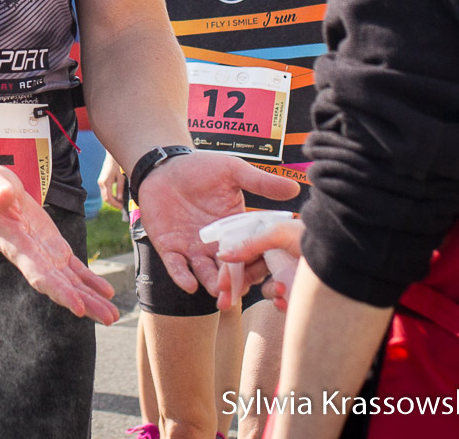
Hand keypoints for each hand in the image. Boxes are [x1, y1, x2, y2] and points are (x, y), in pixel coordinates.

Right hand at [0, 163, 119, 323]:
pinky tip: (107, 292)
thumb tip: (4, 197)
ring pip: (70, 282)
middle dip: (84, 303)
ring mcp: (45, 256)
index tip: (78, 307)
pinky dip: (91, 281)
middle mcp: (31, 258)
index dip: (59, 291)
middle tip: (108, 318)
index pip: (39, 274)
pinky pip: (75, 269)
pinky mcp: (55, 248)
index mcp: (16, 246)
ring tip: (112, 314)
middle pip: (60, 286)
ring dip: (91, 298)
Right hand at [96, 152, 126, 210]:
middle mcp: (101, 183)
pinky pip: (105, 192)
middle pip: (105, 198)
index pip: (109, 197)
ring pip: (104, 196)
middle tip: (121, 207)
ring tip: (120, 203)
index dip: (115, 204)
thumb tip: (120, 199)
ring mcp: (100, 183)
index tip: (121, 207)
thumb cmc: (117, 166)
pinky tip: (116, 198)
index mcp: (105, 182)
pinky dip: (110, 196)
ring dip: (111, 201)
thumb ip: (120, 188)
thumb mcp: (121, 177)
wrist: (111, 158)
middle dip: (113, 204)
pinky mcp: (101, 182)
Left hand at [134, 154, 299, 294]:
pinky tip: (190, 284)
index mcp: (237, 229)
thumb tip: (295, 189)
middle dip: (236, 283)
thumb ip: (260, 183)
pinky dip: (182, 276)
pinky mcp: (170, 248)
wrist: (162, 166)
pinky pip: (176, 267)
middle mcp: (218, 245)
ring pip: (206, 273)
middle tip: (242, 292)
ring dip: (213, 285)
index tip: (270, 274)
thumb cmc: (200, 167)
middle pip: (231, 270)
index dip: (260, 262)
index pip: (253, 252)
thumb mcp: (232, 172)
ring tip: (219, 293)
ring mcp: (194, 249)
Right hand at [214, 218, 304, 311]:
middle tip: (226, 301)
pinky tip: (285, 299)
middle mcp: (277, 257)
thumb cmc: (313, 237)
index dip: (229, 269)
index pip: (242, 255)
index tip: (220, 284)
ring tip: (280, 289)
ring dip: (268, 291)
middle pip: (249, 274)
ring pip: (265, 289)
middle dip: (237, 288)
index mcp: (270, 240)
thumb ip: (250, 243)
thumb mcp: (279, 233)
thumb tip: (223, 254)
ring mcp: (288, 275)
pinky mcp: (298, 293)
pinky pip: (280, 301)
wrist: (345, 258)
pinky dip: (280, 302)